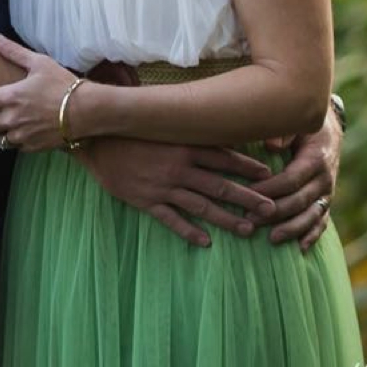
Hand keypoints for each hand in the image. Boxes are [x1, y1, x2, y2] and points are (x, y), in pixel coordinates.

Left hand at [0, 33, 78, 151]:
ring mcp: (22, 135)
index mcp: (10, 97)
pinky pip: (16, 145)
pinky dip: (13, 138)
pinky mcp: (34, 146)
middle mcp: (12, 119)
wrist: (88, 111)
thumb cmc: (64, 84)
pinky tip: (18, 130)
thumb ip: (14, 52)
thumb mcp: (39, 63)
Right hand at [78, 136, 279, 246]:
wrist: (95, 140)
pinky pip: (172, 219)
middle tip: (271, 210)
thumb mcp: (162, 124)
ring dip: (227, 219)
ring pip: (202, 206)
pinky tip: (205, 242)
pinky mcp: (146, 201)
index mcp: (185, 146)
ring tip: (247, 230)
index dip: (248, 167)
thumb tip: (214, 126)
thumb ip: (186, 128)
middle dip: (248, 199)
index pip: (225, 158)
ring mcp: (163, 187)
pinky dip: (189, 232)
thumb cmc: (131, 129)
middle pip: (221, 186)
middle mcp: (179, 168)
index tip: (269, 176)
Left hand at [250, 109, 340, 252]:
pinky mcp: (326, 201)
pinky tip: (300, 248)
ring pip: (311, 216)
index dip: (269, 190)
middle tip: (249, 220)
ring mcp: (327, 192)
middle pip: (299, 201)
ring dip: (292, 229)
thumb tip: (271, 146)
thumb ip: (283, 132)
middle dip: (274, 213)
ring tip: (272, 239)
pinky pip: (322, 221)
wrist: (328, 127)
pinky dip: (312, 235)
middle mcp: (325, 178)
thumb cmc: (301, 124)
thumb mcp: (295, 121)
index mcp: (316, 158)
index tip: (248, 196)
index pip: (291, 179)